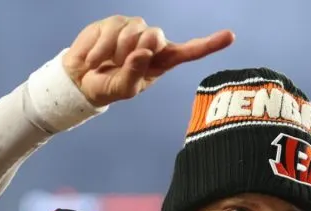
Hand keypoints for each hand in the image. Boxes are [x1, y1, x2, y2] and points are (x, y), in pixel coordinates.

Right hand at [62, 15, 234, 106]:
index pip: (190, 51)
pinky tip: (93, 59)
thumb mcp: (123, 89)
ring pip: (132, 31)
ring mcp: (134, 29)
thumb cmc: (109, 86)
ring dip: (114, 51)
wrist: (81, 78)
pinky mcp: (115, 21)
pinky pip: (110, 29)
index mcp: (162, 61)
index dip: (209, 44)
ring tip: (104, 63)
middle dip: (135, 49)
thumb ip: (134, 73)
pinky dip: (99, 49)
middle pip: (156, 36)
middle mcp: (153, 42)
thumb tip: (143, 51)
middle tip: (120, 63)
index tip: (229, 36)